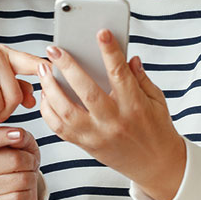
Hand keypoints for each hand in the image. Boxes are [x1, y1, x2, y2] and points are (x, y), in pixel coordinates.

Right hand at [0, 127, 43, 199]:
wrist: (14, 194)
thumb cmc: (16, 166)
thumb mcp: (22, 146)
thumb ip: (22, 136)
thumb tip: (18, 135)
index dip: (4, 135)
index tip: (18, 135)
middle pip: (15, 159)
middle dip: (30, 162)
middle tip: (28, 165)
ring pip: (22, 180)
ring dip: (31, 178)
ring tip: (24, 178)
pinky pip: (20, 197)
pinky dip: (28, 194)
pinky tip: (21, 192)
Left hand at [38, 30, 185, 199]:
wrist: (157, 166)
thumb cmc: (157, 129)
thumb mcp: (157, 101)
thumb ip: (141, 78)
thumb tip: (129, 57)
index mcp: (135, 106)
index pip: (120, 75)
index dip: (110, 52)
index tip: (101, 33)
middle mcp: (114, 122)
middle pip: (86, 92)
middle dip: (68, 67)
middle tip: (54, 49)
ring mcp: (97, 136)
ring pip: (66, 112)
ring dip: (51, 89)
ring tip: (43, 69)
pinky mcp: (85, 146)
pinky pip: (60, 128)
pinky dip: (49, 111)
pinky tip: (46, 94)